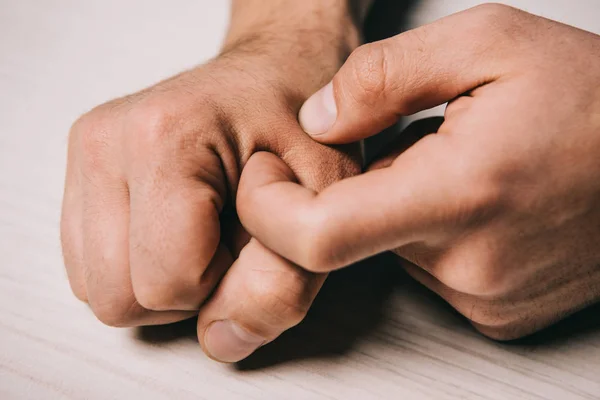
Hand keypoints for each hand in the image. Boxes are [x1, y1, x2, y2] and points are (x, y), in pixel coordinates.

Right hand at [60, 11, 362, 361]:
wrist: (275, 72)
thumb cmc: (302, 122)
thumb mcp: (325, 200)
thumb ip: (281, 282)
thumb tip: (221, 340)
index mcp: (163, 138)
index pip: (167, 284)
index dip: (223, 283)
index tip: (253, 239)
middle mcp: (107, 142)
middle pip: (120, 299)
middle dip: (187, 291)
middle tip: (230, 240)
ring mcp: (87, 155)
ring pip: (99, 291)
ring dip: (162, 283)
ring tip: (207, 233)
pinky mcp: (81, 171)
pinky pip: (91, 270)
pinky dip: (139, 268)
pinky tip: (179, 231)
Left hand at [238, 4, 599, 339]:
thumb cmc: (594, 102)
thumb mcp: (487, 42)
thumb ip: (384, 76)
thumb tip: (317, 119)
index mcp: (461, 192)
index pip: (318, 236)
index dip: (268, 210)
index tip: (264, 176)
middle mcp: (470, 263)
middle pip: (349, 237)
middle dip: (356, 187)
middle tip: (412, 142)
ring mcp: (484, 297)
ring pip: (389, 250)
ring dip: (400, 205)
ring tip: (459, 167)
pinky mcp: (496, 312)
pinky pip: (427, 269)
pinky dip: (429, 232)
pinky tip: (475, 200)